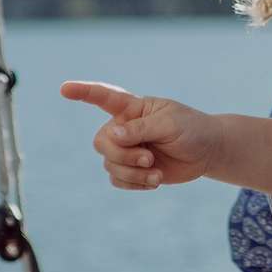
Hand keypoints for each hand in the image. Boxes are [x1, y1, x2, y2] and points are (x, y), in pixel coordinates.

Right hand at [60, 81, 220, 189]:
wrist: (206, 152)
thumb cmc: (191, 129)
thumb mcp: (170, 124)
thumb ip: (141, 128)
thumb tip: (112, 134)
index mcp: (133, 108)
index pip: (104, 97)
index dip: (83, 92)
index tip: (64, 89)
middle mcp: (124, 127)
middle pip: (102, 142)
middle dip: (122, 154)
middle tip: (149, 157)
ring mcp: (126, 149)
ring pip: (109, 164)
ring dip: (132, 172)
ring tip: (156, 170)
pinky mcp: (132, 169)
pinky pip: (117, 180)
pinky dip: (135, 183)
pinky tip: (155, 180)